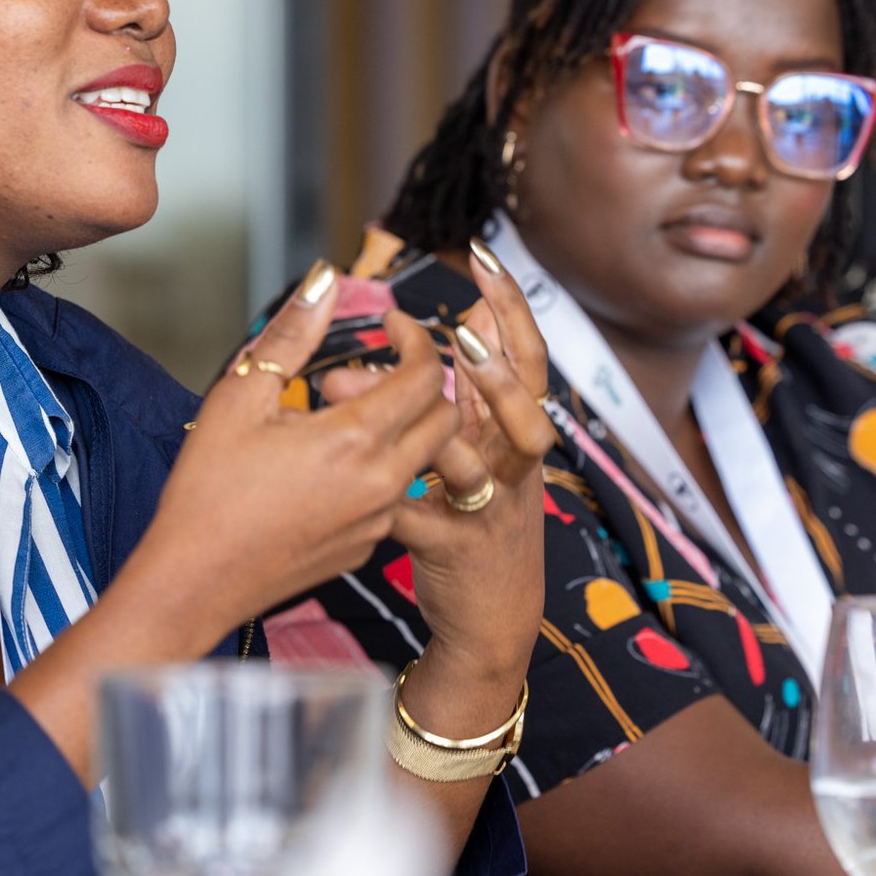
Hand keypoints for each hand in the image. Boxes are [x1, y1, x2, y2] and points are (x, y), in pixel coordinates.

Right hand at [139, 261, 460, 641]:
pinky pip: (396, 496)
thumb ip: (291, 333)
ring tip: (350, 412)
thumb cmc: (208, 488)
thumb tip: (324, 279)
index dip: (415, 338)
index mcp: (355, 437)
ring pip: (425, 459)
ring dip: (405, 426)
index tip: (391, 325)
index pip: (425, 374)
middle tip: (377, 367)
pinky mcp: (368, 547)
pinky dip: (382, 469)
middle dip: (422, 383)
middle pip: (445, 417)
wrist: (195, 580)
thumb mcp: (241, 395)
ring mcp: (379, 520)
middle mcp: (382, 482)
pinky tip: (332, 464)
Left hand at [381, 239, 551, 688]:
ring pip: (480, 457)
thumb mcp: (485, 451)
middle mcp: (513, 465)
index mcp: (515, 432)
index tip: (484, 254)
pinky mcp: (458, 548)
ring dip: (442, 416)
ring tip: (385, 375)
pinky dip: (393, 492)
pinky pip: (426, 517)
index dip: (511, 306)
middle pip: (525, 403)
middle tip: (459, 323)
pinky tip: (346, 468)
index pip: (528, 357)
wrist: (493, 621)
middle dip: (498, 359)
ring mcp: (491, 508)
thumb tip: (467, 316)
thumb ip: (475, 390)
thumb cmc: (479, 521)